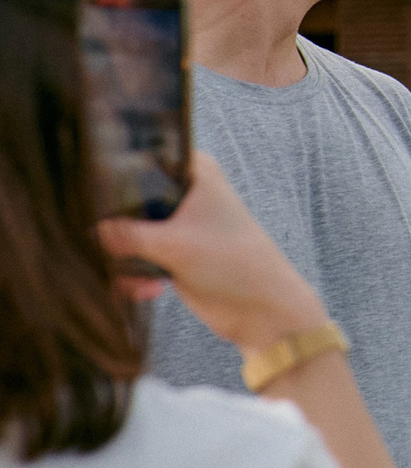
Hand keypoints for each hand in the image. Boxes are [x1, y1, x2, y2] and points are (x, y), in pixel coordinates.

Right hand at [98, 152, 327, 352]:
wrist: (261, 308)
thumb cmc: (233, 263)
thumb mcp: (173, 244)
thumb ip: (126, 234)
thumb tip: (91, 230)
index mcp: (195, 172)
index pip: (143, 159)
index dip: (117, 178)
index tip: (100, 203)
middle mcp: (186, 192)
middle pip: (130, 200)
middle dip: (117, 229)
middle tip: (116, 250)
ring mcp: (179, 224)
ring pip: (130, 232)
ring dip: (125, 259)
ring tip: (140, 278)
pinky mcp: (173, 253)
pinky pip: (137, 257)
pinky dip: (135, 274)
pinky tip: (150, 290)